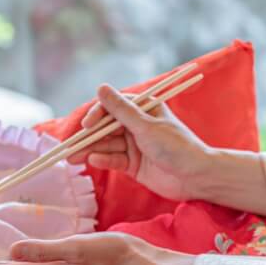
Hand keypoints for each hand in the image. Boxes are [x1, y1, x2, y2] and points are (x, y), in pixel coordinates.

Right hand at [68, 85, 212, 200]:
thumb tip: (100, 87)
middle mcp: (137, 126)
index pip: (113, 107)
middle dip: (89, 137)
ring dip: (91, 150)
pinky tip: (94, 161)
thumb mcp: (146, 126)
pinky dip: (104, 160)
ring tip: (74, 158)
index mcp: (143, 109)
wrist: (195, 176)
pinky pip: (114, 160)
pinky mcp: (133, 165)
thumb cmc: (176, 146)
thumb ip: (121, 111)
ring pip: (107, 146)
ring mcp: (134, 146)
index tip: (87, 126)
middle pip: (106, 129)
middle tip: (71, 146)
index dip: (97, 115)